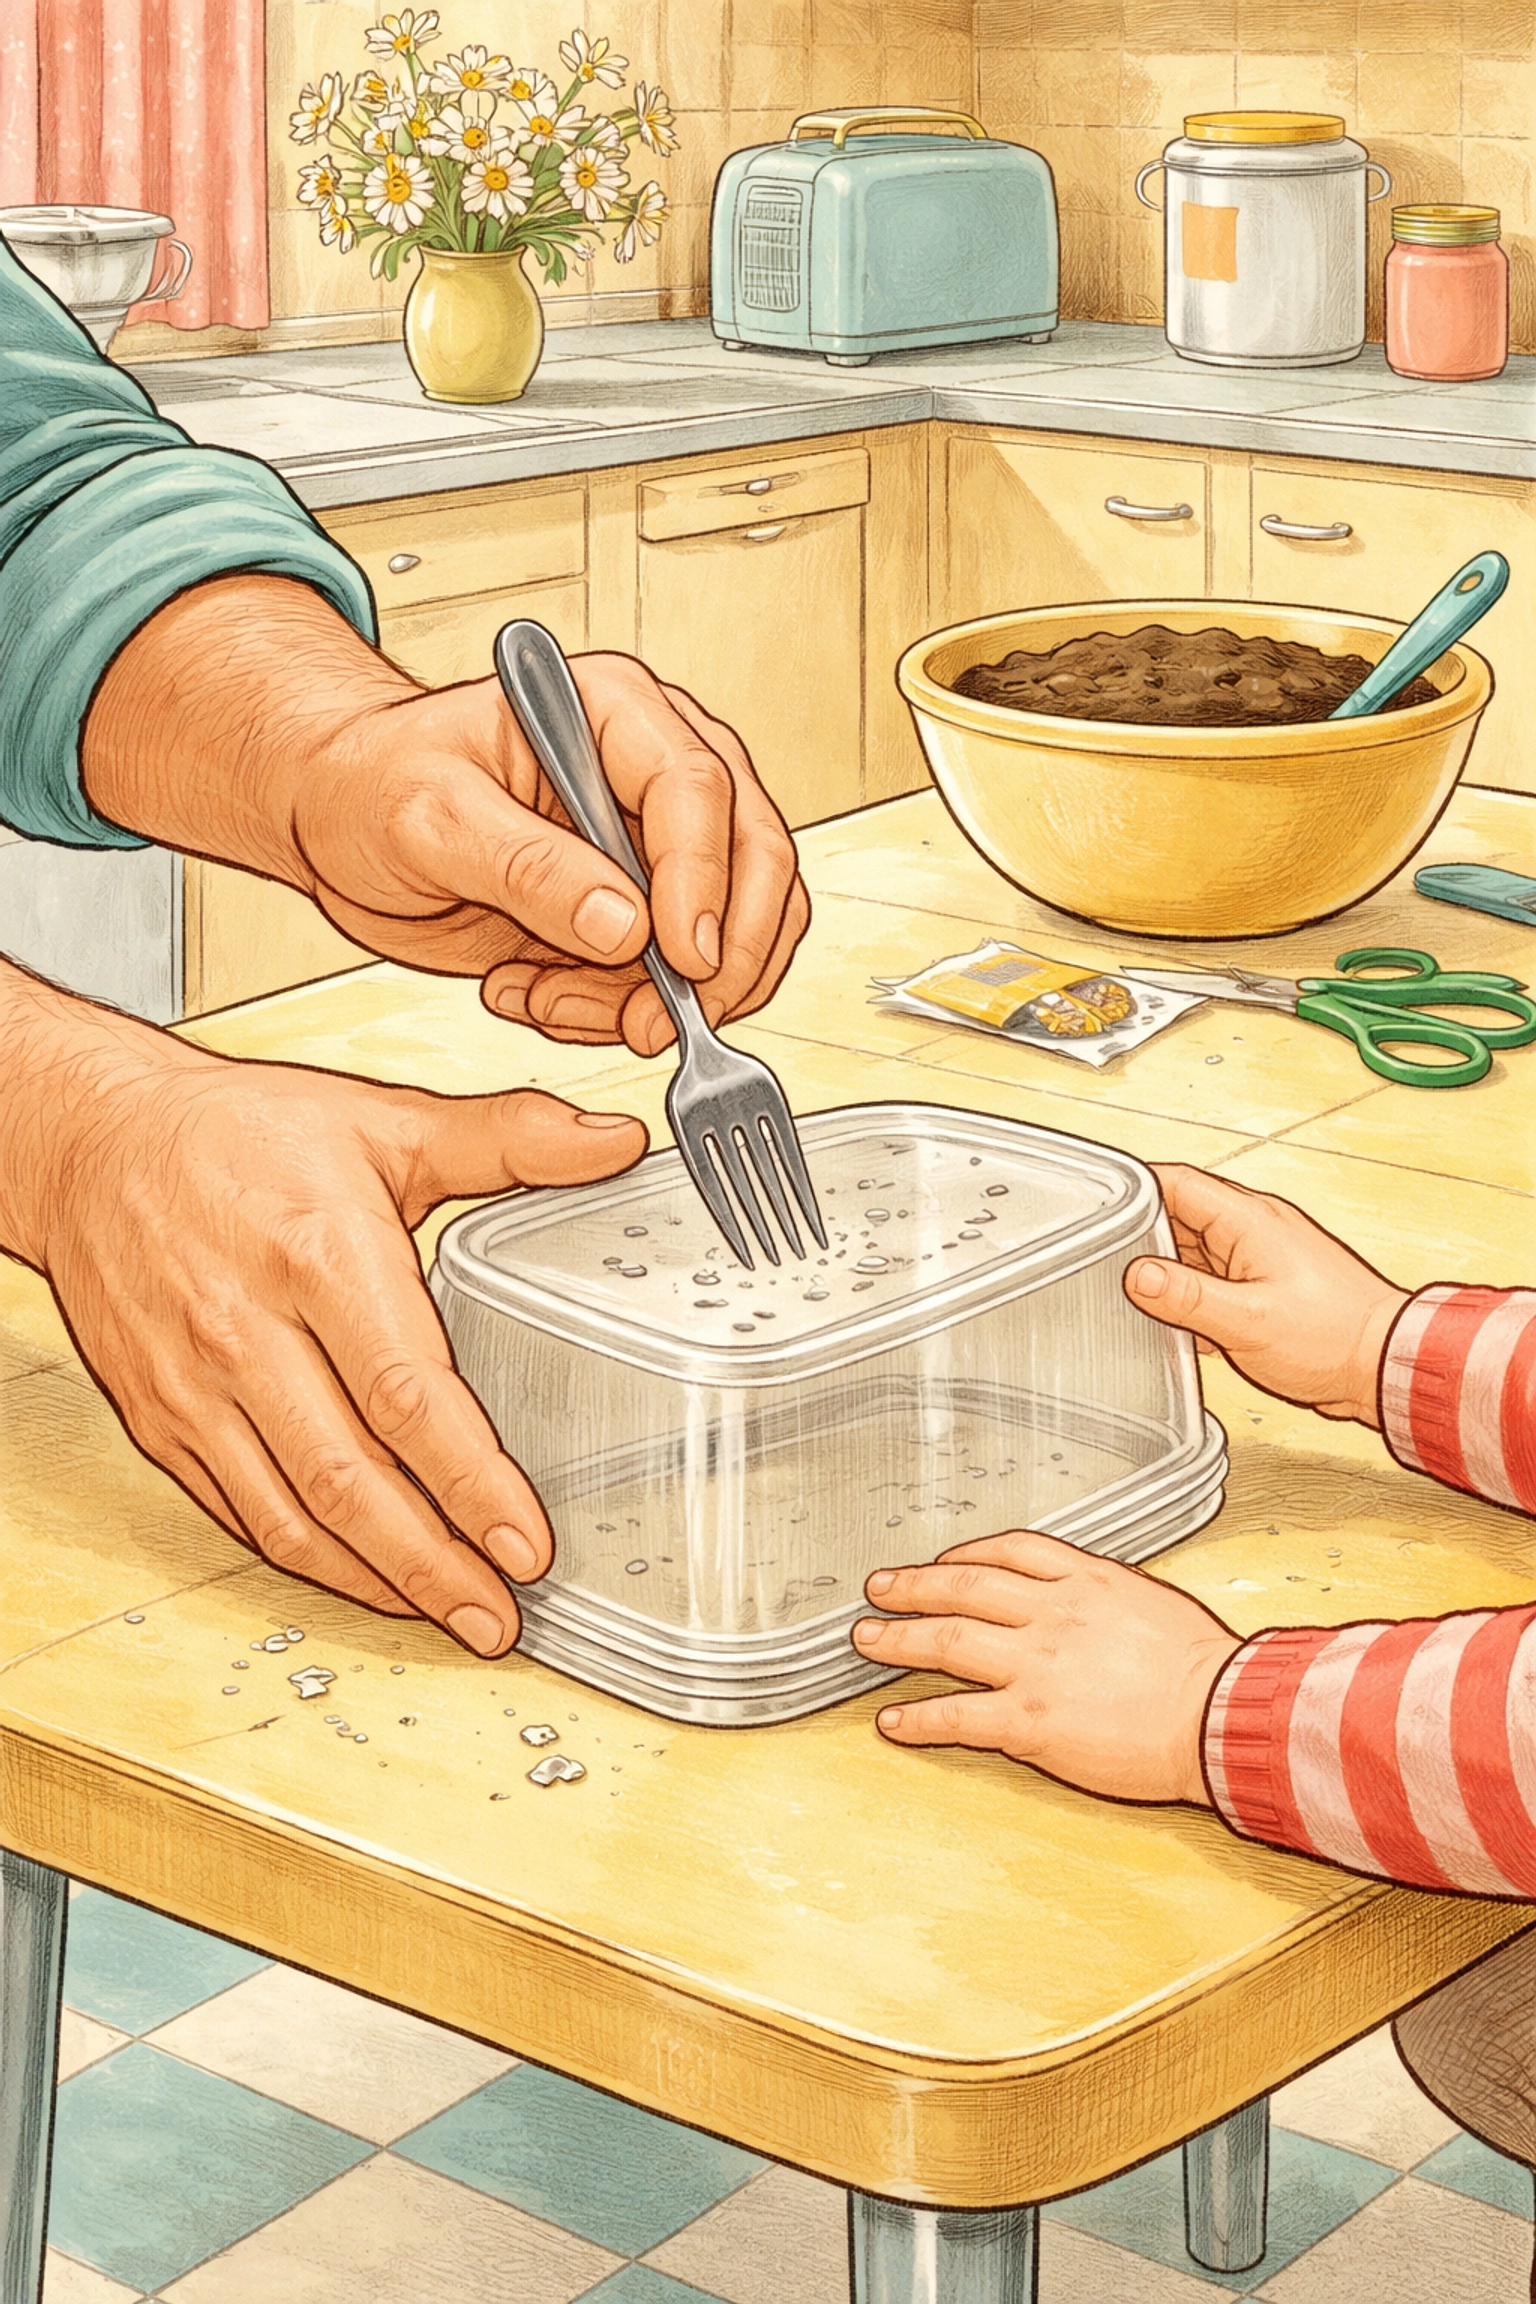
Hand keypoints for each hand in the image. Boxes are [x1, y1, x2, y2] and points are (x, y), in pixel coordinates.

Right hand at [0, 961, 646, 1653]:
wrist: (93, 1144)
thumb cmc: (240, 1134)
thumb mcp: (382, 1121)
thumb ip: (507, 1137)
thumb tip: (612, 1140)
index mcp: (318, 1253)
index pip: (404, 1392)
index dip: (469, 1480)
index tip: (523, 1541)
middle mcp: (247, 1328)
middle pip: (350, 1477)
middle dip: (434, 1563)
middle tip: (500, 1614)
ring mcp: (195, 1385)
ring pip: (292, 1514)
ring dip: (377, 1580)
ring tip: (450, 1616)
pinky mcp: (160, 1419)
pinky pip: (241, 1511)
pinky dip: (310, 1559)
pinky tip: (368, 1577)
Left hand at [82, 577, 809, 1057]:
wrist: (337, 822)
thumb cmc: (369, 782)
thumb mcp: (429, 816)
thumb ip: (526, 867)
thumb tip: (622, 923)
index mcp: (612, 711)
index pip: (698, 787)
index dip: (704, 880)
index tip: (684, 957)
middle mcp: (650, 773)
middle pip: (753, 860)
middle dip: (717, 958)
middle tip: (656, 1021)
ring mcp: (651, 849)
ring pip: (729, 934)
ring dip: (654, 998)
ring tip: (549, 1002)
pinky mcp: (636, 914)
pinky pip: (674, 982)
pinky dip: (620, 1013)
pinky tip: (542, 997)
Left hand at [853, 1532, 1240, 1803]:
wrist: (1219, 1713)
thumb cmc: (1206, 1668)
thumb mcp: (1156, 1604)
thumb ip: (1111, 1599)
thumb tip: (1096, 1606)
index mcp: (1086, 1579)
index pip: (1011, 1550)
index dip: (968, 1553)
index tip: (945, 1559)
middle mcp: (1051, 1613)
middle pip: (963, 1586)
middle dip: (914, 1585)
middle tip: (880, 1588)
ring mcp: (1033, 1665)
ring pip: (947, 1640)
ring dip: (898, 1639)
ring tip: (866, 1640)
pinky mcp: (1027, 1720)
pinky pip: (955, 1716)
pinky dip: (917, 1718)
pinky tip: (892, 1721)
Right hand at [1125, 1164, 1409, 1426]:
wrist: (1384, 1364)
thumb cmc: (1335, 1337)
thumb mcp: (1248, 1319)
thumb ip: (1187, 1296)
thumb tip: (1139, 1276)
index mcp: (1248, 1220)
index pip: (1176, 1182)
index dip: (1133, 1187)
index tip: (1097, 1201)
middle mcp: (1253, 1230)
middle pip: (1178, 1216)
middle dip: (1143, 1239)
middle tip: (1110, 1265)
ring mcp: (1258, 1258)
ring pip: (1193, 1251)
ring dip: (1169, 1275)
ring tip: (1147, 1302)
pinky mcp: (1263, 1286)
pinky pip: (1212, 1280)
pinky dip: (1191, 1298)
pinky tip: (1182, 1324)